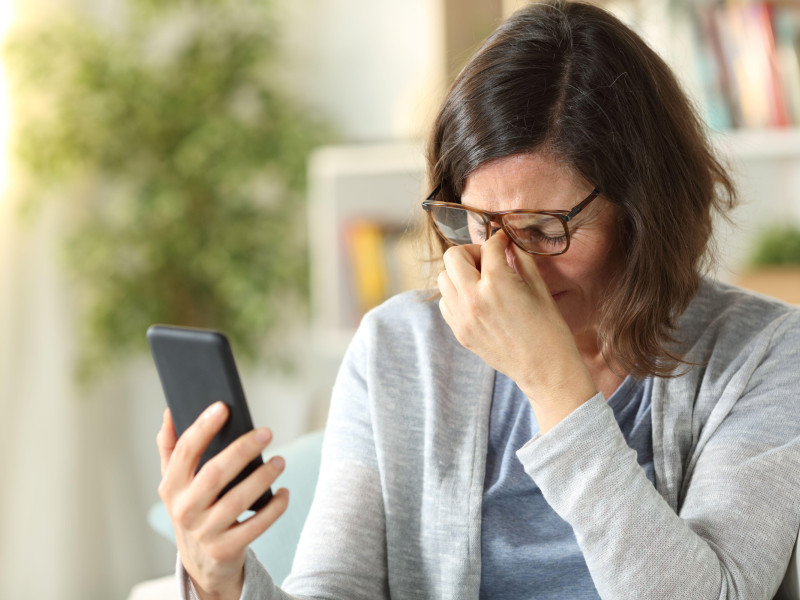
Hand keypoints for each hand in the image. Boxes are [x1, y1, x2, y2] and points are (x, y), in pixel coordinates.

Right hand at [156, 403, 288, 599]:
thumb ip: (171, 447)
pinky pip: (255, 526)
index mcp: (171, 487)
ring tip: (280, 461)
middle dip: (242, 450)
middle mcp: (184, 510)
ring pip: (237, 501)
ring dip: (262, 477)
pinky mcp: (225, 549)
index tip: (223, 406)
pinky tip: (284, 492)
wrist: (201, 562)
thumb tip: (170, 411)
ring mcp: (204, 532)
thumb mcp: (175, 482)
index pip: (185, 451)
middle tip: (266, 432)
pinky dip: (274, 509)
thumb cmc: (193, 508)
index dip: (203, 427)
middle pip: (215, 474)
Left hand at [437, 231, 595, 431]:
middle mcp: (473, 299)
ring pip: (443, 279)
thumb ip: (520, 258)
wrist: (545, 368)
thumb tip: (508, 242)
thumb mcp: (539, 286)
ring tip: (482, 281)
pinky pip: (445, 302)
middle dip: (471, 251)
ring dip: (460, 273)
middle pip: (453, 256)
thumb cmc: (549, 328)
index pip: (488, 246)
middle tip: (488, 260)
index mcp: (497, 283)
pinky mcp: (459, 332)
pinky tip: (477, 300)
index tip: (504, 241)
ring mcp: (462, 318)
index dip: (499, 239)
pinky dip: (456, 295)